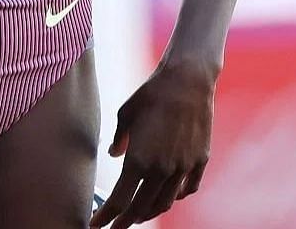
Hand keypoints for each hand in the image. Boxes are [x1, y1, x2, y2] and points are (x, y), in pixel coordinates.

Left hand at [90, 58, 217, 227]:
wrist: (187, 80)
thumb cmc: (151, 94)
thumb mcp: (125, 115)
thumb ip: (118, 140)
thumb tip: (114, 154)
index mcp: (138, 160)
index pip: (119, 201)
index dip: (106, 217)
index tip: (96, 224)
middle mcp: (161, 169)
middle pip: (140, 209)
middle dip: (125, 222)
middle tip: (115, 227)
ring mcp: (183, 167)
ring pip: (165, 203)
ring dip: (149, 212)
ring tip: (139, 215)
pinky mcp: (200, 160)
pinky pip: (187, 189)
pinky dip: (176, 197)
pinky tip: (168, 195)